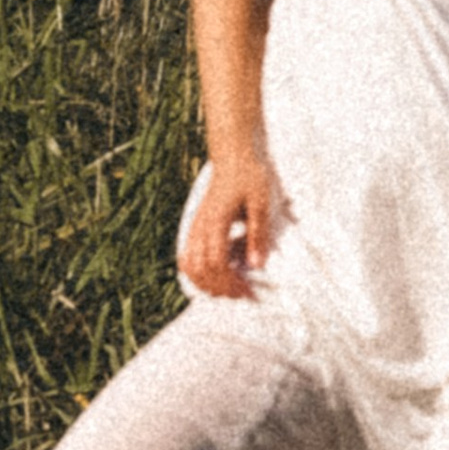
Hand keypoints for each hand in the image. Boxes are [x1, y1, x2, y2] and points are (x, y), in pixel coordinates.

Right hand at [183, 147, 277, 301]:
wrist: (233, 156)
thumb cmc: (250, 176)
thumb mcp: (261, 203)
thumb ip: (258, 234)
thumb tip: (256, 265)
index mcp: (216, 222)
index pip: (216, 263)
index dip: (230, 282)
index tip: (249, 291)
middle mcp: (200, 227)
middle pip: (200, 270)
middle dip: (220, 287)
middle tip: (242, 294)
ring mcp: (194, 227)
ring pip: (188, 265)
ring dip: (206, 282)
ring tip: (229, 288)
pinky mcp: (195, 227)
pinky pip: (187, 255)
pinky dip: (198, 271)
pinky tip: (217, 274)